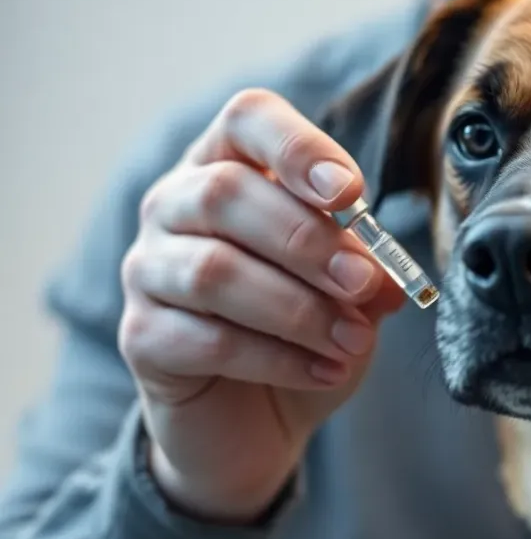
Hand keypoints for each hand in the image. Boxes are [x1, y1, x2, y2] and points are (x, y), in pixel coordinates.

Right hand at [118, 88, 405, 522]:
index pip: (248, 119)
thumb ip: (364, 266)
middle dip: (307, 241)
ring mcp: (146, 268)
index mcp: (229, 165)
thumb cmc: (304, 330)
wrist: (258, 420)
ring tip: (353, 340)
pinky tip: (325, 371)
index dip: (297, 148)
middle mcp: (174, 204)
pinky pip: (207, 340)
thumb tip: (381, 272)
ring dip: (298, 309)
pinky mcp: (140, 337)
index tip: (348, 193)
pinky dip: (278, 359)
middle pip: (225, 193)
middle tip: (364, 283)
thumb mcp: (350, 291)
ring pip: (213, 271)